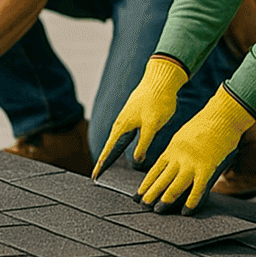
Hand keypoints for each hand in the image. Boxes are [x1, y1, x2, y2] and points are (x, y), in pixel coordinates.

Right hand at [92, 56, 188, 177]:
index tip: (95, 177)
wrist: (160, 79)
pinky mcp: (134, 116)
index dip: (102, 165)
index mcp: (122, 126)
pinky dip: (121, 145)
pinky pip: (125, 135)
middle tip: (98, 177)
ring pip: (118, 141)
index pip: (108, 150)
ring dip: (112, 153)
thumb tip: (137, 160)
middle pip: (110, 147)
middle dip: (104, 162)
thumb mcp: (152, 125)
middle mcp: (121, 123)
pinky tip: (124, 149)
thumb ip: (144, 143)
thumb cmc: (157, 100)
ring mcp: (127, 119)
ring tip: (108, 167)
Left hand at [139, 85, 254, 212]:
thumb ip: (177, 149)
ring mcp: (192, 163)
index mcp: (172, 149)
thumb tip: (172, 159)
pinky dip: (192, 200)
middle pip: (162, 179)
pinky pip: (198, 188)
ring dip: (165, 199)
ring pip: (175, 185)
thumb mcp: (183, 134)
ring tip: (157, 210)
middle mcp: (179, 157)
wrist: (221, 115)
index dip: (147, 183)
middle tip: (143, 205)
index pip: (155, 169)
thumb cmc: (205, 122)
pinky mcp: (207, 167)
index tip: (139, 193)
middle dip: (151, 193)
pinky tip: (186, 210)